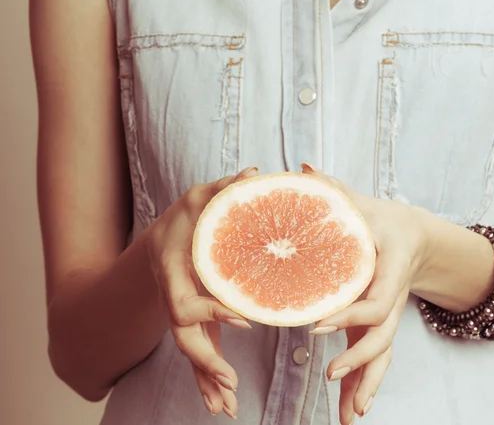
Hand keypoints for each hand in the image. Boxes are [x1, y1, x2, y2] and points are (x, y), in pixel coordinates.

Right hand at [145, 167, 258, 418]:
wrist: (159, 240)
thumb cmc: (182, 219)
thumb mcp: (197, 198)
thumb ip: (221, 188)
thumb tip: (253, 173)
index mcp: (173, 272)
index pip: (184, 302)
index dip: (210, 313)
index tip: (243, 317)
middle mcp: (173, 297)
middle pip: (182, 338)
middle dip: (204, 363)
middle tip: (230, 384)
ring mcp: (182, 312)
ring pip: (190, 352)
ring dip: (205, 380)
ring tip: (228, 406)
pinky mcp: (195, 320)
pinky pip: (200, 350)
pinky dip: (207, 377)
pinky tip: (224, 400)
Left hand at [301, 164, 426, 424]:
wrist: (414, 237)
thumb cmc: (384, 220)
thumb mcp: (363, 203)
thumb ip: (335, 190)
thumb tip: (304, 169)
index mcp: (390, 266)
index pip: (376, 298)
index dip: (351, 314)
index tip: (317, 324)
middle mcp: (392, 295)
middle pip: (384, 335)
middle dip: (361, 361)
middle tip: (332, 377)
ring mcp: (388, 313)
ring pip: (383, 353)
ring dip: (368, 385)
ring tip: (350, 415)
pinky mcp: (380, 323)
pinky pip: (376, 355)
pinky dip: (366, 382)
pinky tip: (351, 408)